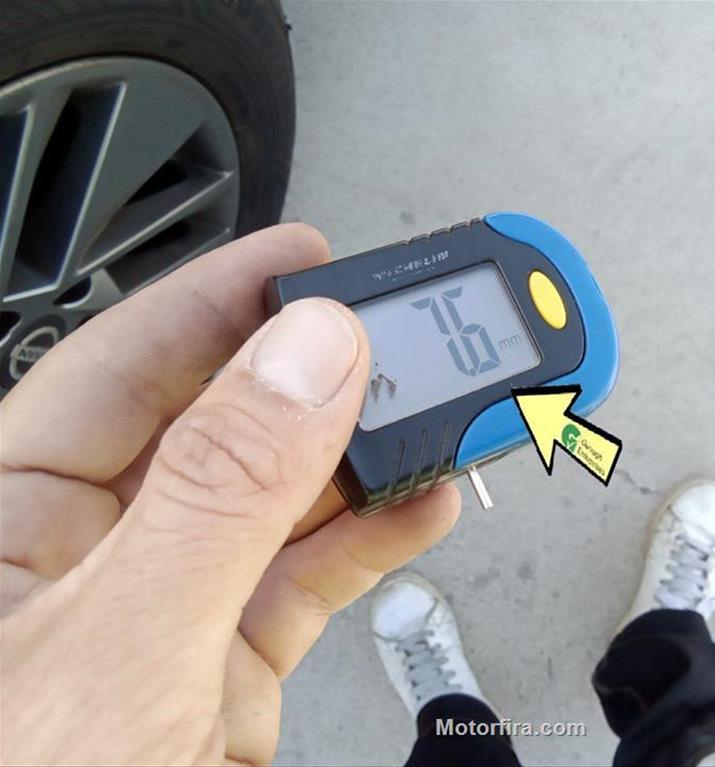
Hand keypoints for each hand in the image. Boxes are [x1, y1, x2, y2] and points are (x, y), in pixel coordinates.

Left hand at [0, 224, 460, 765]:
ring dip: (369, 451)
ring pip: (285, 493)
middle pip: (225, 419)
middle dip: (324, 374)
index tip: (312, 257)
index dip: (225, 298)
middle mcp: (89, 549)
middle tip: (405, 334)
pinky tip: (424, 496)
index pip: (129, 363)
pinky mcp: (226, 660)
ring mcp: (167, 604)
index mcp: (9, 516)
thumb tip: (307, 358)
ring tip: (442, 409)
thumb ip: (219, 493)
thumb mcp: (116, 647)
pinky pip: (312, 570)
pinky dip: (377, 533)